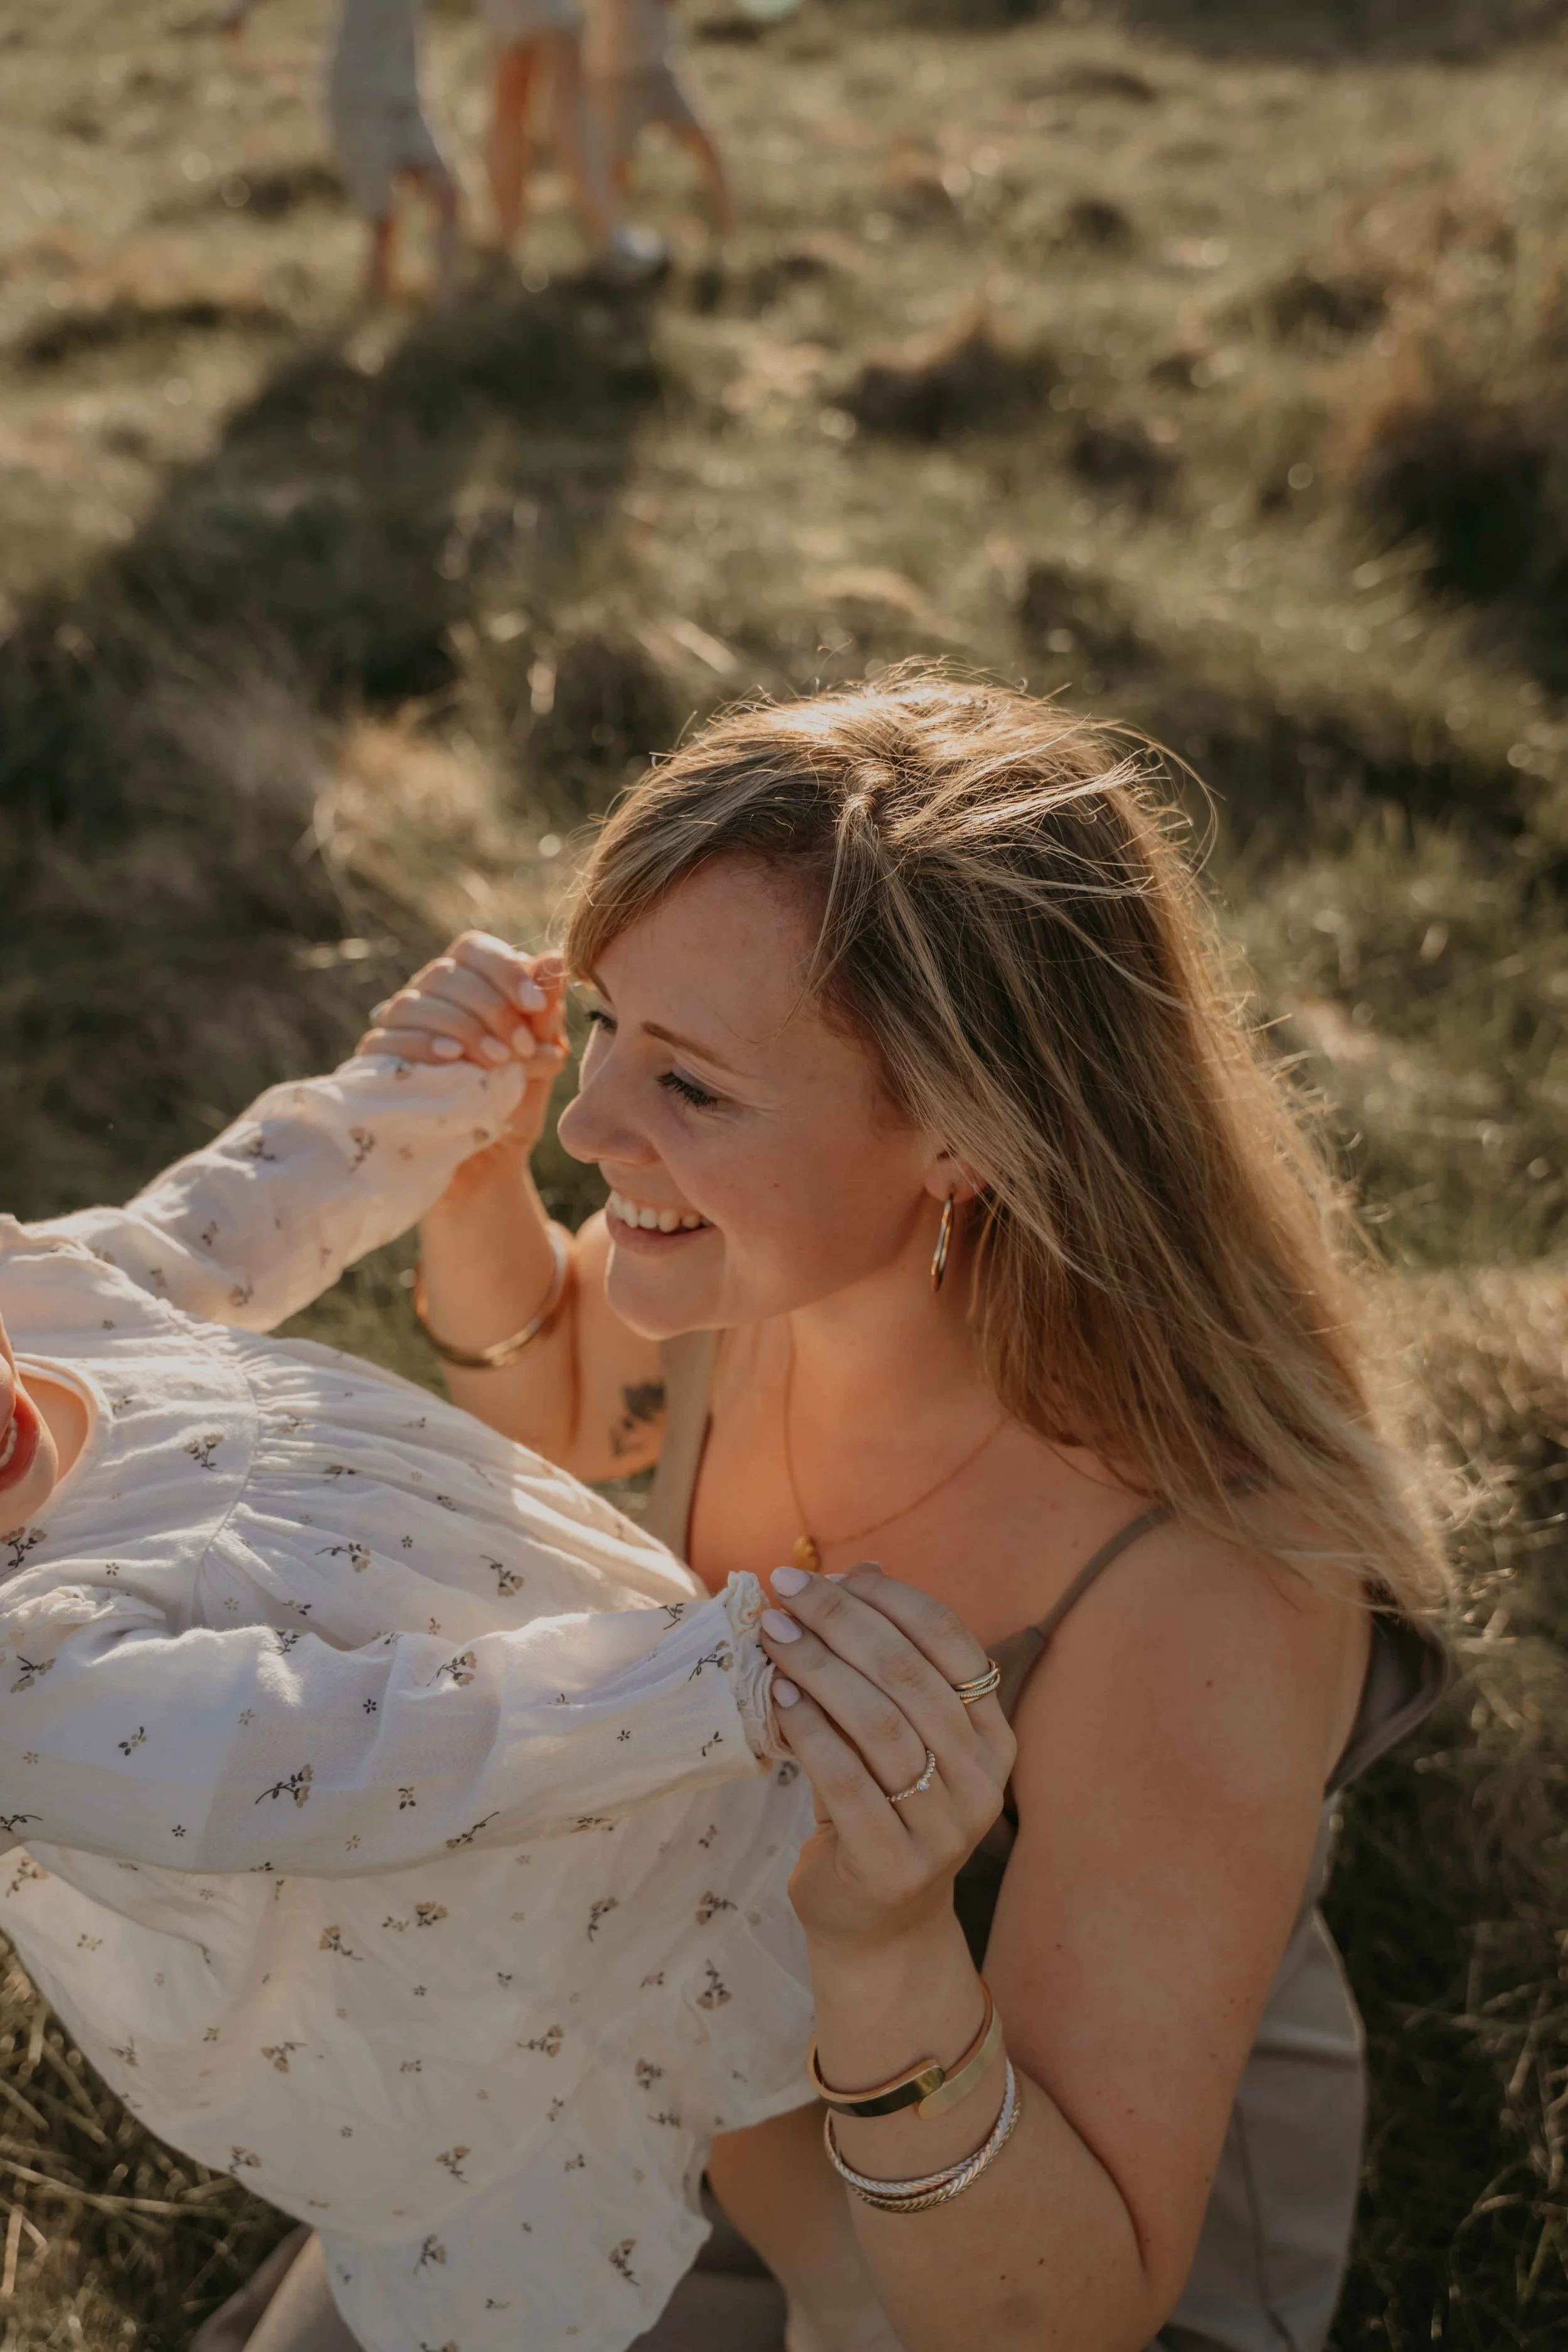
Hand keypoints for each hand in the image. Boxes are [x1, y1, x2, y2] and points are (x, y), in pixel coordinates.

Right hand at [355, 932, 568, 1154]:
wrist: (485, 1167)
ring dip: (463, 1026)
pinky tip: (452, 1058)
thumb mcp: (539, 1060)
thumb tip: (554, 959)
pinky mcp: (376, 1064)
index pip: (472, 949)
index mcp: (467, 988)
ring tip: (497, 1060)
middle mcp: (427, 1000)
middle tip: (520, 1048)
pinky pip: (387, 1039)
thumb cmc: (513, 1105)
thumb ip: (543, 1015)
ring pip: (416, 1002)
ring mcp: (396, 1030)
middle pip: (446, 974)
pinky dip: (423, 1044)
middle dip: (490, 1007)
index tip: (535, 1003)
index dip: (503, 967)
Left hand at [759, 1562, 1015, 1951]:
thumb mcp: (892, 1733)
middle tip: (785, 1593)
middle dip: (842, 1623)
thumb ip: (885, 1663)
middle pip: (909, 1675)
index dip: (889, 1600)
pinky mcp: (894, 1864)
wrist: (876, 1927)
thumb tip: (862, 1568)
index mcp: (991, 1735)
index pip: (950, 1643)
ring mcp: (943, 1826)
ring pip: (880, 1724)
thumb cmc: (879, 1809)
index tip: (827, 1574)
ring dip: (820, 1668)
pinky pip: (847, 1781)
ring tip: (775, 1637)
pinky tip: (779, 1697)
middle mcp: (981, 1779)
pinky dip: (810, 1731)